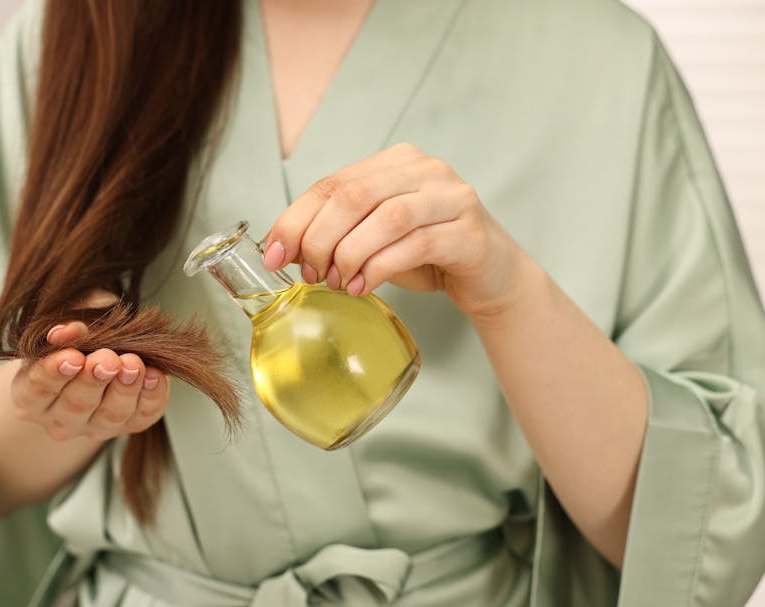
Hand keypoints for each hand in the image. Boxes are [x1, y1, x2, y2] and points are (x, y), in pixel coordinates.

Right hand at [9, 291, 169, 442]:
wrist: (92, 357)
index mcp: (31, 396)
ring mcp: (95, 427)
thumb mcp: (61, 327)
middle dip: (93, 380)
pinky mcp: (129, 425)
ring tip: (133, 364)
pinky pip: (142, 416)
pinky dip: (151, 395)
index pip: (38, 389)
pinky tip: (155, 374)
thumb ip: (64, 327)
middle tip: (107, 359)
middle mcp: (60, 419)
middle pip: (75, 405)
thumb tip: (71, 330)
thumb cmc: (70, 340)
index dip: (55, 373)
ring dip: (124, 389)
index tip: (72, 356)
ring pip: (110, 416)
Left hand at [263, 142, 531, 317]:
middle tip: (309, 273)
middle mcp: (426, 170)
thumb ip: (337, 231)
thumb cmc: (426, 254)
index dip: (296, 219)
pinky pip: (415, 244)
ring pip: (385, 217)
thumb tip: (282, 249)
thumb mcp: (374, 237)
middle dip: (319, 238)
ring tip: (336, 282)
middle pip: (354, 196)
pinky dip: (379, 269)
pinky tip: (362, 287)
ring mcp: (452, 197)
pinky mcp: (470, 231)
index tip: (274, 254)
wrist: (490, 275)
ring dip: (349, 255)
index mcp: (396, 162)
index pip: (333, 183)